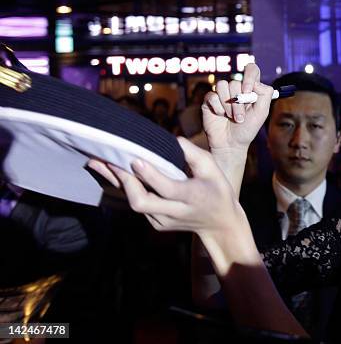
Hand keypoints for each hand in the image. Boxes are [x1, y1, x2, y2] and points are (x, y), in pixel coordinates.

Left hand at [87, 137, 243, 236]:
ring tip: (97, 161)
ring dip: (116, 181)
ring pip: (134, 203)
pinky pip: (136, 204)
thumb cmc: (217, 191)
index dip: (150, 175)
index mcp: (192, 197)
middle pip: (142, 202)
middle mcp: (174, 212)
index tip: (136, 159)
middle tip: (107, 159)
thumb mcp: (214, 170)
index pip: (167, 188)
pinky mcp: (156, 224)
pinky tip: (110, 171)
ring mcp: (162, 221)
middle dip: (123, 181)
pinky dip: (124, 187)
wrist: (219, 225)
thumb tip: (173, 139)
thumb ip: (194, 154)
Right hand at [203, 63, 273, 152]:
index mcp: (250, 88)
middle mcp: (235, 88)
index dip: (249, 76)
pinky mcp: (210, 100)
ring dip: (228, 105)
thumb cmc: (248, 128)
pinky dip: (218, 107)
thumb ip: (265, 94)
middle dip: (238, 103)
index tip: (248, 91)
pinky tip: (221, 116)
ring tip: (231, 117)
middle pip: (235, 82)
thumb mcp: (262, 112)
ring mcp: (222, 93)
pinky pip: (212, 95)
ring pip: (222, 85)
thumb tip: (255, 82)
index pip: (251, 69)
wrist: (231, 144)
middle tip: (240, 118)